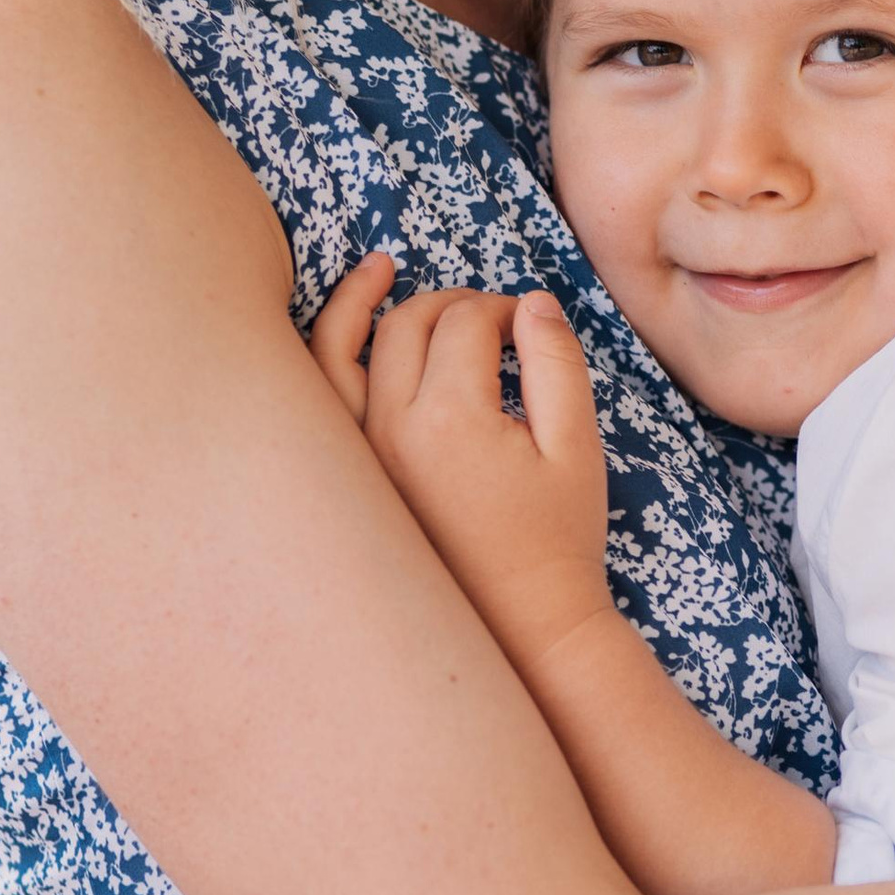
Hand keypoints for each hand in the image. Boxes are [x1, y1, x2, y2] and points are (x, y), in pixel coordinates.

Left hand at [309, 254, 613, 681]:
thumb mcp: (576, 447)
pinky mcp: (352, 479)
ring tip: (380, 267)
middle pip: (406, 324)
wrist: (522, 627)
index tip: (531, 326)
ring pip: (339, 351)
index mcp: (449, 418)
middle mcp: (388, 431)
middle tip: (491, 317)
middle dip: (451, 303)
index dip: (502, 309)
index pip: (465, 322)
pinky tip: (348, 334)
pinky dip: (328, 355)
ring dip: (360, 301)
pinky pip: (319, 399)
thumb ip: (557, 364)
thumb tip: (532, 301)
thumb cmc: (557, 539)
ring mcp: (359, 456)